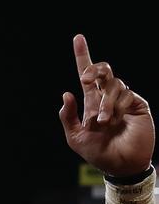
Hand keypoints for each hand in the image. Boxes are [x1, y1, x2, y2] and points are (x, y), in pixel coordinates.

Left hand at [59, 34, 154, 174]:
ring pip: (114, 84)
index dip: (82, 55)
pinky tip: (115, 120)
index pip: (86, 75)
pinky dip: (117, 107)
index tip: (78, 38)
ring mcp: (123, 100)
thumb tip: (66, 93)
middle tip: (84, 79)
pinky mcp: (137, 105)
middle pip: (103, 70)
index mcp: (91, 101)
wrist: (119, 165)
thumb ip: (68, 116)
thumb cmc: (97, 152)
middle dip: (93, 68)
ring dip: (105, 103)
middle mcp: (107, 97)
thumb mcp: (75, 137)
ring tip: (103, 122)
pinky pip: (125, 95)